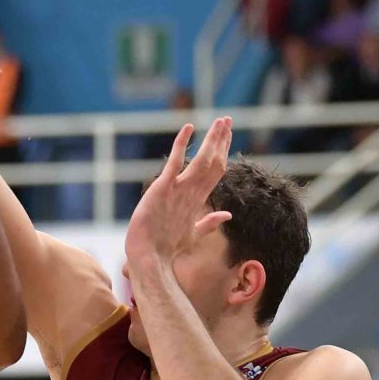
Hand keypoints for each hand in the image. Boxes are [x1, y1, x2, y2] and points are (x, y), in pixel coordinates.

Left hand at [125, 118, 233, 269]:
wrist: (150, 259)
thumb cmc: (166, 249)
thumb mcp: (193, 234)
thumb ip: (211, 222)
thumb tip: (228, 215)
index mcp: (198, 200)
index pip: (215, 171)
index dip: (222, 152)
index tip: (227, 136)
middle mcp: (193, 193)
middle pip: (213, 162)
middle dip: (221, 140)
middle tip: (228, 120)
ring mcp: (179, 190)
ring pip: (202, 160)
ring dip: (213, 139)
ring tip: (221, 121)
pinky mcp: (163, 188)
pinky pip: (175, 162)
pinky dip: (181, 144)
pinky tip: (188, 127)